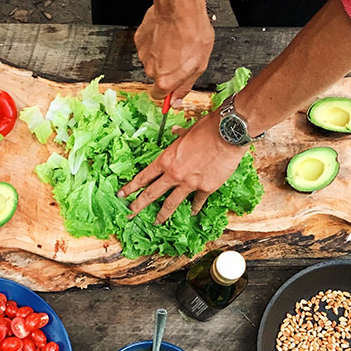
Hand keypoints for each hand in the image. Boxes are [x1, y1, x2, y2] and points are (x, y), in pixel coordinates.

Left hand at [118, 111, 243, 223]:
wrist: (228, 133)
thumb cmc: (207, 128)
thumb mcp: (187, 131)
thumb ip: (178, 136)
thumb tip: (174, 133)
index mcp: (166, 160)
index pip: (144, 177)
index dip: (131, 187)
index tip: (122, 195)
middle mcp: (174, 174)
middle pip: (152, 193)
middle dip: (139, 205)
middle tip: (130, 213)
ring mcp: (189, 183)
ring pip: (171, 203)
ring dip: (162, 214)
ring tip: (156, 222)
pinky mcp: (206, 188)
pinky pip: (197, 201)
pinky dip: (195, 207)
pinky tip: (191, 212)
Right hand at [134, 2, 212, 105]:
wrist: (180, 9)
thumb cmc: (193, 34)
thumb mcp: (198, 66)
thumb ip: (185, 87)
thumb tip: (176, 101)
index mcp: (164, 80)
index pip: (159, 95)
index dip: (168, 90)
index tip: (173, 86)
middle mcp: (150, 70)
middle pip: (157, 76)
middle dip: (167, 69)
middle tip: (181, 56)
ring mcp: (143, 54)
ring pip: (152, 60)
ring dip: (162, 54)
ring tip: (175, 42)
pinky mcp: (139, 40)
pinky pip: (147, 46)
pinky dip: (156, 42)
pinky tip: (167, 34)